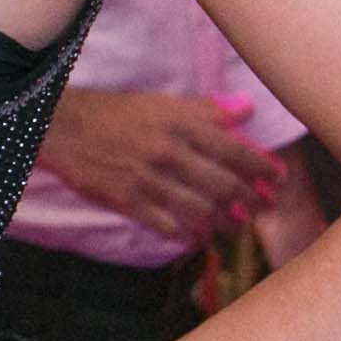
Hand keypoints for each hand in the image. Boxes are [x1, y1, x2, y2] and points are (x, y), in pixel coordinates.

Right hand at [37, 89, 280, 247]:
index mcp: (179, 124)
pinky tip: (198, 237)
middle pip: (223, 184)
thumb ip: (205, 108)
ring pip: (200, 209)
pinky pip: (167, 225)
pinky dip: (187, 234)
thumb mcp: (160, 102)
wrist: (63, 126)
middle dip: (250, 199)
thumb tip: (247, 109)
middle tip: (262, 207)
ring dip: (224, 222)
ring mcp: (148, 179)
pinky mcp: (127, 201)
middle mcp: (168, 152)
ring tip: (235, 226)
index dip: (262, 168)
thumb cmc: (114, 112)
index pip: (234, 150)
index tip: (277, 179)